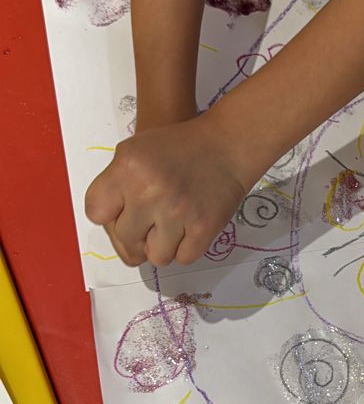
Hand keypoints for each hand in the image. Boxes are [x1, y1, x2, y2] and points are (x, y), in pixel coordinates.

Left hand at [85, 112, 248, 267]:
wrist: (226, 145)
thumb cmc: (179, 148)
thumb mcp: (134, 150)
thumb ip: (114, 185)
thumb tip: (110, 227)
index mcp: (127, 169)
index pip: (96, 213)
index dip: (110, 215)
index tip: (123, 210)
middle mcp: (148, 192)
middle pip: (126, 239)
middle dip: (138, 232)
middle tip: (153, 218)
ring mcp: (177, 212)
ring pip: (156, 257)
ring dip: (163, 246)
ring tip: (171, 226)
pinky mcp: (203, 227)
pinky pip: (184, 258)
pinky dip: (186, 248)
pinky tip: (189, 229)